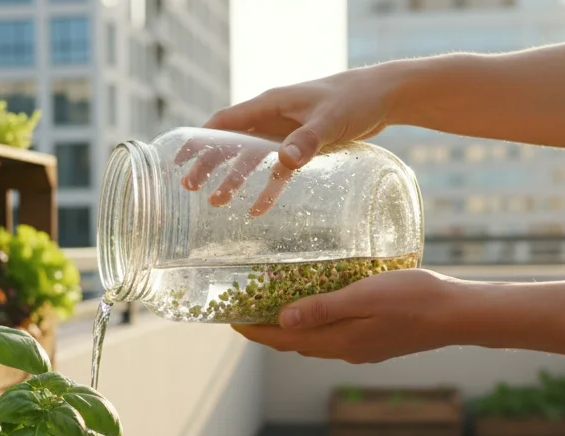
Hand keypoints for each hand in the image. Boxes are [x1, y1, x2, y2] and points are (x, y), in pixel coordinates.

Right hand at [178, 64, 402, 212]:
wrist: (384, 96)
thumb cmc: (355, 99)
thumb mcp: (329, 120)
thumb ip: (306, 140)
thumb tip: (283, 161)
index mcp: (270, 104)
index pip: (225, 121)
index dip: (199, 139)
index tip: (180, 158)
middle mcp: (273, 117)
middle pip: (232, 142)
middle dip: (210, 164)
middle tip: (192, 188)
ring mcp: (287, 132)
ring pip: (251, 158)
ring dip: (234, 179)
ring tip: (217, 203)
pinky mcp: (302, 145)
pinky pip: (278, 170)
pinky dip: (267, 187)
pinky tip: (258, 209)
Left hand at [233, 269, 458, 363]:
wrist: (459, 314)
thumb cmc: (415, 298)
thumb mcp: (364, 296)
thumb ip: (324, 308)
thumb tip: (282, 320)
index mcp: (340, 341)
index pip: (284, 339)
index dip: (255, 331)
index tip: (230, 319)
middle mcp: (347, 351)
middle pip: (295, 344)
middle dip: (267, 330)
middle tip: (244, 309)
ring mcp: (363, 349)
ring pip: (315, 342)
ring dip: (291, 329)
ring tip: (272, 308)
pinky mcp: (376, 342)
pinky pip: (334, 337)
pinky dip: (315, 326)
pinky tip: (316, 309)